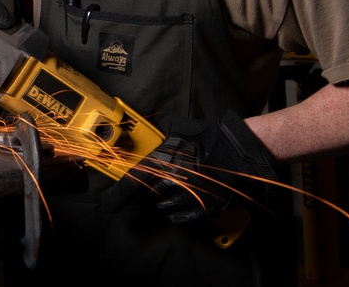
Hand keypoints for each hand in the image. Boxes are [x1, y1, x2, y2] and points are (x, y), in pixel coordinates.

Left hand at [102, 111, 277, 223]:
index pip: (133, 183)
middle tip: (161, 179)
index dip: (117, 196)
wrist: (239, 151)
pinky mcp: (203, 208)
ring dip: (164, 199)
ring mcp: (189, 196)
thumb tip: (142, 141)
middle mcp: (174, 180)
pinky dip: (177, 213)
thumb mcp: (179, 131)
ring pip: (163, 206)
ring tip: (176, 186)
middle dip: (150, 189)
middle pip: (148, 195)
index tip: (109, 204)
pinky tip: (181, 202)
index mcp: (164, 160)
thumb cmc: (209, 138)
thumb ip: (160, 141)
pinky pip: (180, 218)